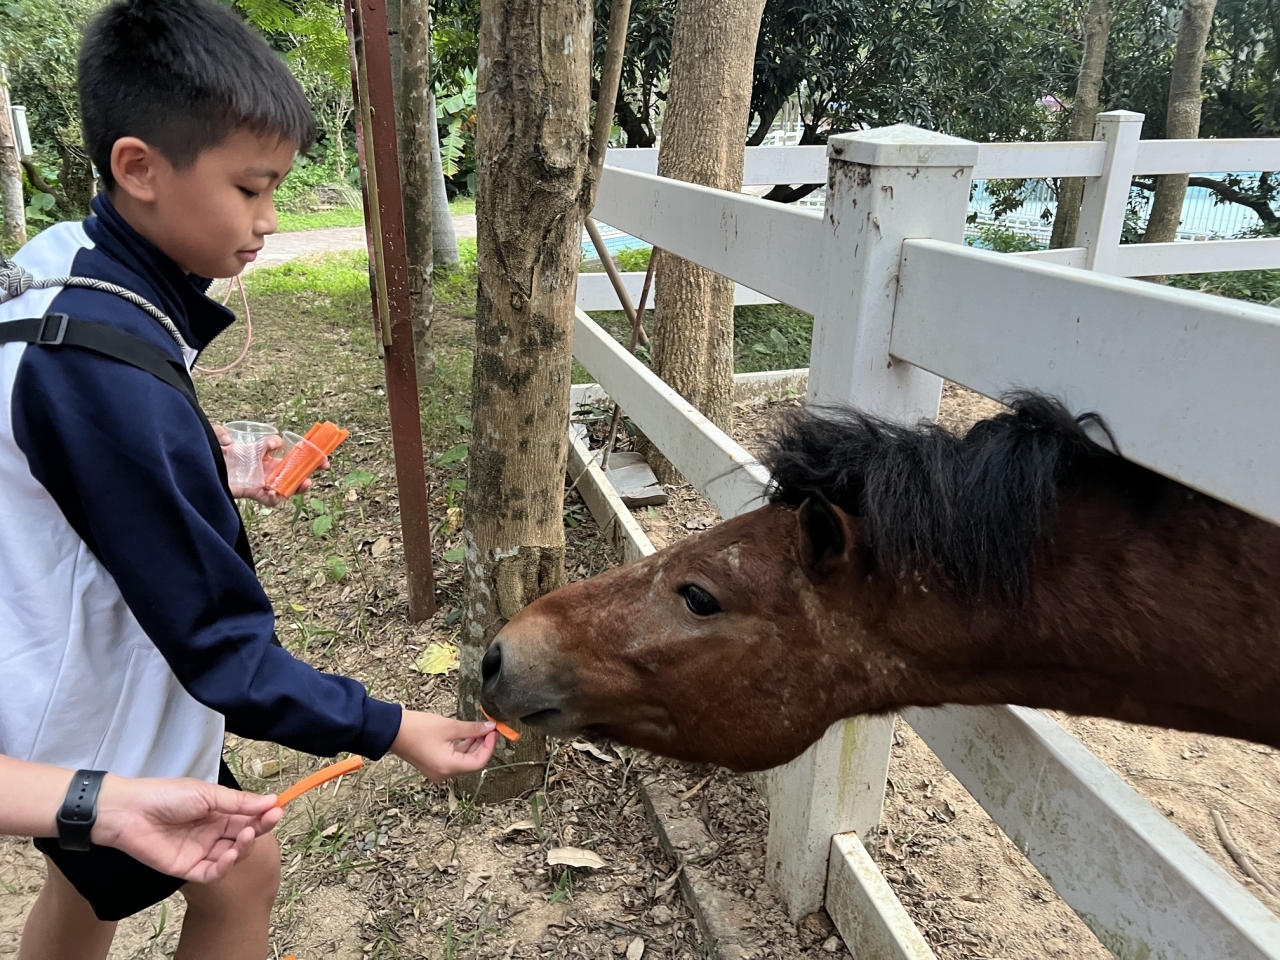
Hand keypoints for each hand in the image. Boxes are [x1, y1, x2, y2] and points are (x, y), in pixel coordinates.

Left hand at [91, 775, 281, 883]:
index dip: (264, 814)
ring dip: (243, 848)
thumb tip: (270, 800)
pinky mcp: (188, 868)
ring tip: (244, 837)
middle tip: (266, 822)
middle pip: (244, 836)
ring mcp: (201, 851)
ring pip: (232, 855)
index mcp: (218, 811)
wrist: (128, 812)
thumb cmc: (166, 796)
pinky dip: (225, 866)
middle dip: (258, 830)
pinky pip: (213, 872)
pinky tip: (230, 855)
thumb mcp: (207, 794)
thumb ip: (238, 802)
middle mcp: (213, 832)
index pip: (248, 816)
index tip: (278, 810)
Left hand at [214, 424, 327, 505]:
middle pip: (292, 467)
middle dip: (310, 466)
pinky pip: (270, 500)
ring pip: (286, 484)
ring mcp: (260, 481)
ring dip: (298, 485)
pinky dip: (275, 498)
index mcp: (260, 452)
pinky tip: (275, 494)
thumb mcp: (213, 438)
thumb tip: (229, 440)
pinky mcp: (253, 493)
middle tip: (323, 465)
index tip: (310, 445)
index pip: (284, 449)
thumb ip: (219, 434)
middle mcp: (263, 467)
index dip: (298, 448)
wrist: (199, 474)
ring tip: (305, 484)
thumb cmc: (209, 455)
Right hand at [390, 711, 496, 783]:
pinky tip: (468, 735)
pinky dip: (462, 748)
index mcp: (448, 767)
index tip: (494, 731)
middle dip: (483, 745)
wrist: (391, 731)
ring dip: (473, 746)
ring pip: (464, 761)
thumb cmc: (417, 728)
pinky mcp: (434, 766)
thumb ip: (472, 729)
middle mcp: (444, 774)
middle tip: (489, 728)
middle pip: (472, 763)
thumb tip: (489, 727)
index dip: (489, 746)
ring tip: (481, 729)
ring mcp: (438, 772)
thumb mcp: (449, 726)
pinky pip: (454, 760)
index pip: (479, 762)